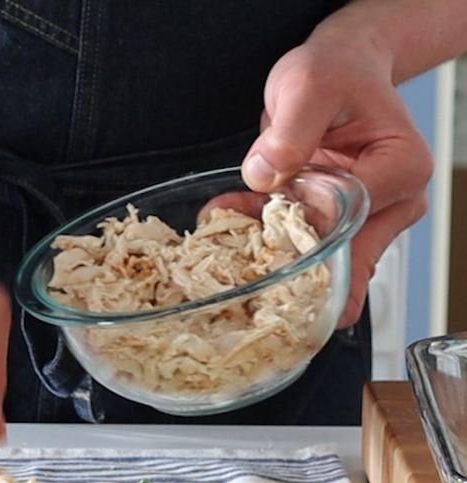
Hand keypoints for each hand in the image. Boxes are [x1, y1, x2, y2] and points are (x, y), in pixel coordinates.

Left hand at [240, 35, 432, 327]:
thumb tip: (265, 173)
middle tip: (240, 267)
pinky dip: (264, 240)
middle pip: (341, 256)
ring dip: (270, 253)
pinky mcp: (336, 224)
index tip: (260, 222)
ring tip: (226, 239)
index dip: (302, 226)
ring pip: (319, 259)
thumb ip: (291, 131)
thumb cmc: (336, 73)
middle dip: (288, 262)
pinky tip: (230, 226)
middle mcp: (394, 202)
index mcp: (401, 169)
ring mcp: (367, 219)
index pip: (349, 218)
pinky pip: (301, 246)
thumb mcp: (309, 87)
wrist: (337, 71)